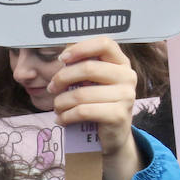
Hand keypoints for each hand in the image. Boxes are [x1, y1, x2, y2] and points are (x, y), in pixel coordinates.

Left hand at [49, 37, 140, 179]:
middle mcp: (128, 76)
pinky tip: (62, 119)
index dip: (81, 48)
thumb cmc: (99, 103)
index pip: (105, 43)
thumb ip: (84, 68)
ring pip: (81, 93)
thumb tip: (63, 57)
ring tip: (57, 107)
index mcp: (122, 63)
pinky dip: (66, 116)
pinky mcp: (119, 115)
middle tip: (52, 88)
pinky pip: (83, 111)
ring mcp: (126, 96)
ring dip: (61, 102)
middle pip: (88, 68)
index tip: (62, 59)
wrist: (113, 136)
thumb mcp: (94, 82)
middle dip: (62, 78)